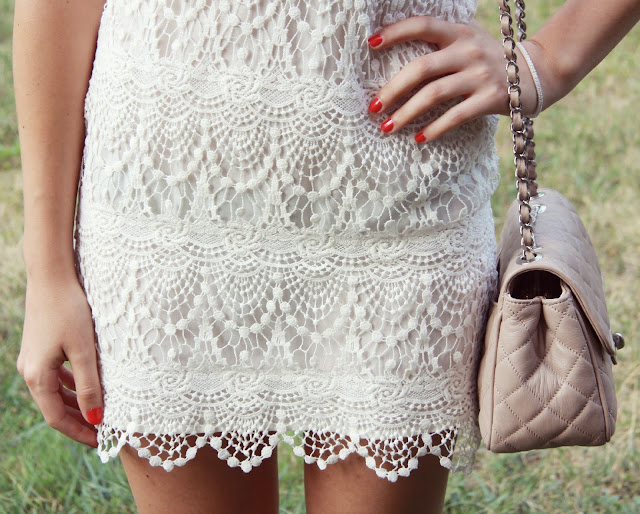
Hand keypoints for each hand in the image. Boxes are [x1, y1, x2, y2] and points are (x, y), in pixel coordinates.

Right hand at [17, 275, 102, 447]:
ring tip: (100, 411)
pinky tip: (88, 385)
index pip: (57, 418)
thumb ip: (90, 385)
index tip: (101, 440)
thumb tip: (95, 418)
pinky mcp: (41, 348)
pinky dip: (71, 385)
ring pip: (55, 392)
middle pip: (54, 407)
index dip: (80, 432)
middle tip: (104, 430)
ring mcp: (33, 359)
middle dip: (79, 420)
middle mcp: (30, 371)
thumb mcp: (84, 350)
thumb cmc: (69, 311)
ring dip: (76, 403)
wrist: (52, 277)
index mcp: (37, 376)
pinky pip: (55, 376)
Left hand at [366, 15, 538, 141]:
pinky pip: (456, 115)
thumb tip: (396, 62)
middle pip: (421, 67)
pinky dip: (434, 128)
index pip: (423, 25)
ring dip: (406, 113)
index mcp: (459, 32)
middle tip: (373, 107)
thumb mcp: (468, 41)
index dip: (396, 32)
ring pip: (434, 94)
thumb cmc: (489, 60)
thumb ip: (440, 45)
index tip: (371, 43)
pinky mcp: (490, 98)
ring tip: (387, 127)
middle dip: (392, 89)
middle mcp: (468, 50)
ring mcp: (480, 74)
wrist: (537, 73)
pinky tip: (418, 138)